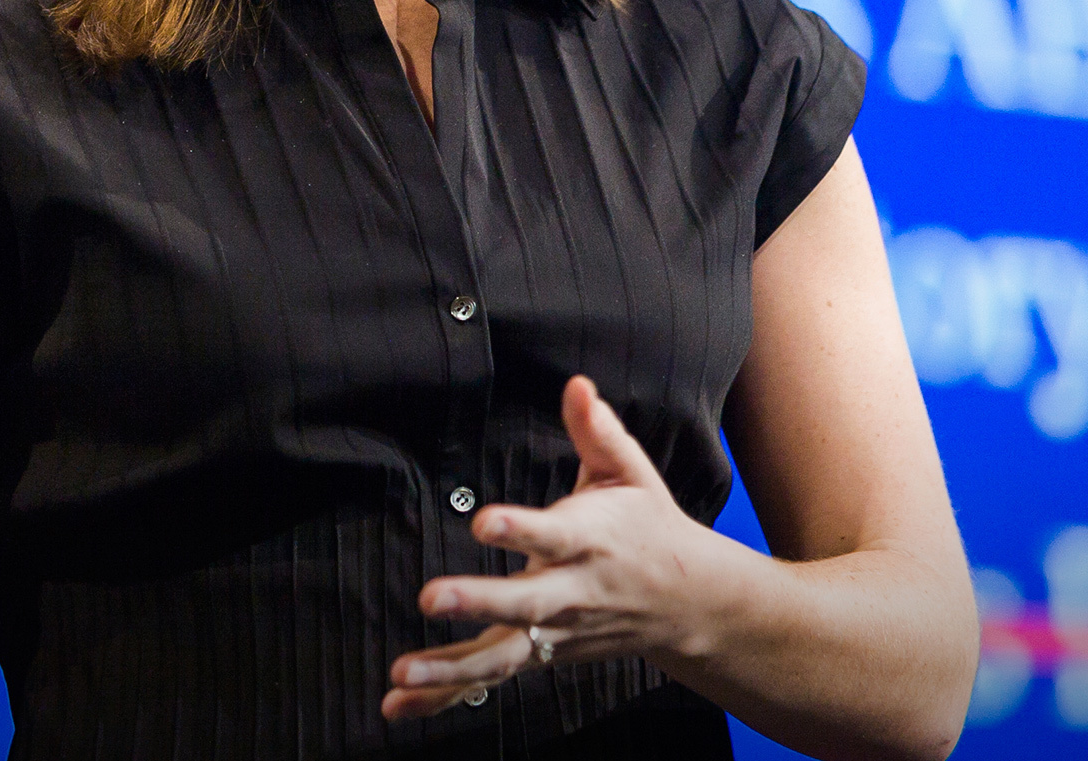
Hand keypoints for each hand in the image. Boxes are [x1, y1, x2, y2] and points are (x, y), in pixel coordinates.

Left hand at [383, 374, 744, 721]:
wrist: (688, 603)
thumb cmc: (647, 526)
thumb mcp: (631, 472)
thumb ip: (597, 431)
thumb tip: (576, 384)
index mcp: (591, 540)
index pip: (554, 534)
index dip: (520, 529)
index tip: (483, 521)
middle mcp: (573, 593)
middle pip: (525, 603)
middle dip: (479, 603)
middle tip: (431, 597)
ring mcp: (557, 632)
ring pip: (504, 656)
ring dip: (452, 670)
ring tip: (403, 674)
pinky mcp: (543, 655)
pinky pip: (492, 679)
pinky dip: (446, 694)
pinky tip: (399, 703)